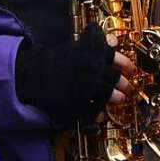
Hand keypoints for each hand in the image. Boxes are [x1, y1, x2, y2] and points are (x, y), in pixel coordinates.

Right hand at [14, 23, 135, 127]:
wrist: (29, 76)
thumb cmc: (47, 60)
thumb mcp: (70, 46)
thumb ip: (88, 46)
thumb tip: (105, 45)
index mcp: (89, 52)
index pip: (114, 55)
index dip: (125, 62)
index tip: (130, 69)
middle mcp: (91, 69)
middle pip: (115, 76)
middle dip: (123, 83)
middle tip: (127, 86)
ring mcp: (86, 88)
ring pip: (109, 94)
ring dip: (116, 97)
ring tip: (120, 99)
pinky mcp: (78, 104)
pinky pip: (95, 111)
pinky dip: (100, 113)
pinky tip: (102, 114)